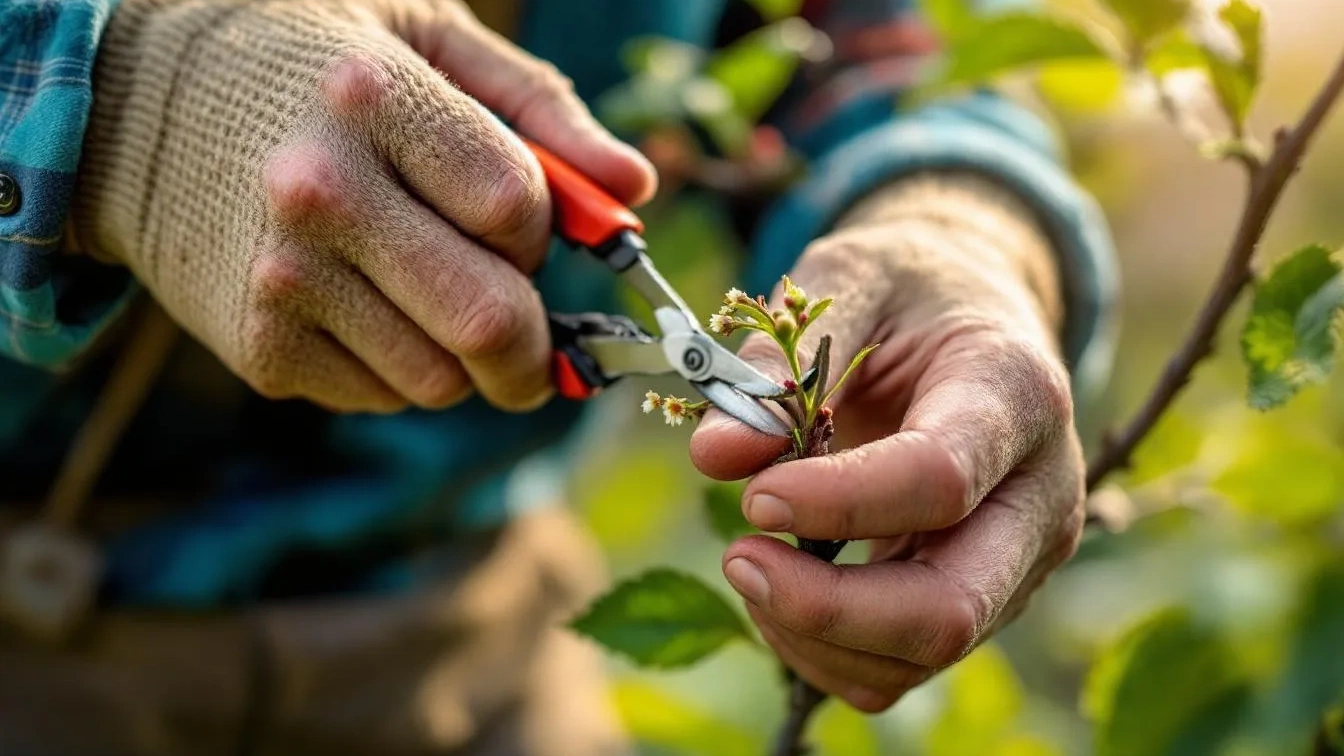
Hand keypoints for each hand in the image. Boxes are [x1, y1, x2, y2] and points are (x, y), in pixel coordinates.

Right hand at [75, 0, 654, 412]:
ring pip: (443, 379)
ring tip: (429, 296)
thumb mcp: (427, 39)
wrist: (134, 106)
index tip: (530, 231)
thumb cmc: (310, 64)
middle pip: (490, 322)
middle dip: (537, 348)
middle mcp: (321, 194)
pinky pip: (385, 396)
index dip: (545, 233)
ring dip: (466, 358)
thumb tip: (635, 192)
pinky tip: (368, 309)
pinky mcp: (259, 349)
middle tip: (537, 341)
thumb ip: (542, 110)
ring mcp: (282, 280)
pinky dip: (403, 368)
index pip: (519, 211)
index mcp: (376, 98)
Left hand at [689, 175, 1084, 712]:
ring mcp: (1017, 560)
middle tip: (736, 556)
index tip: (755, 495)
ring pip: (920, 654)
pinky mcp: (983, 600)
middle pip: (950, 606)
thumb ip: (777, 365)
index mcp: (1015, 393)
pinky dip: (822, 651)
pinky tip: (781, 588)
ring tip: (747, 560)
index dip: (839, 502)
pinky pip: (900, 669)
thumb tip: (715, 457)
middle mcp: (1040, 494)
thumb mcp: (845, 284)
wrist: (972, 317)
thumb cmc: (908, 293)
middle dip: (826, 608)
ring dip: (810, 632)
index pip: (940, 479)